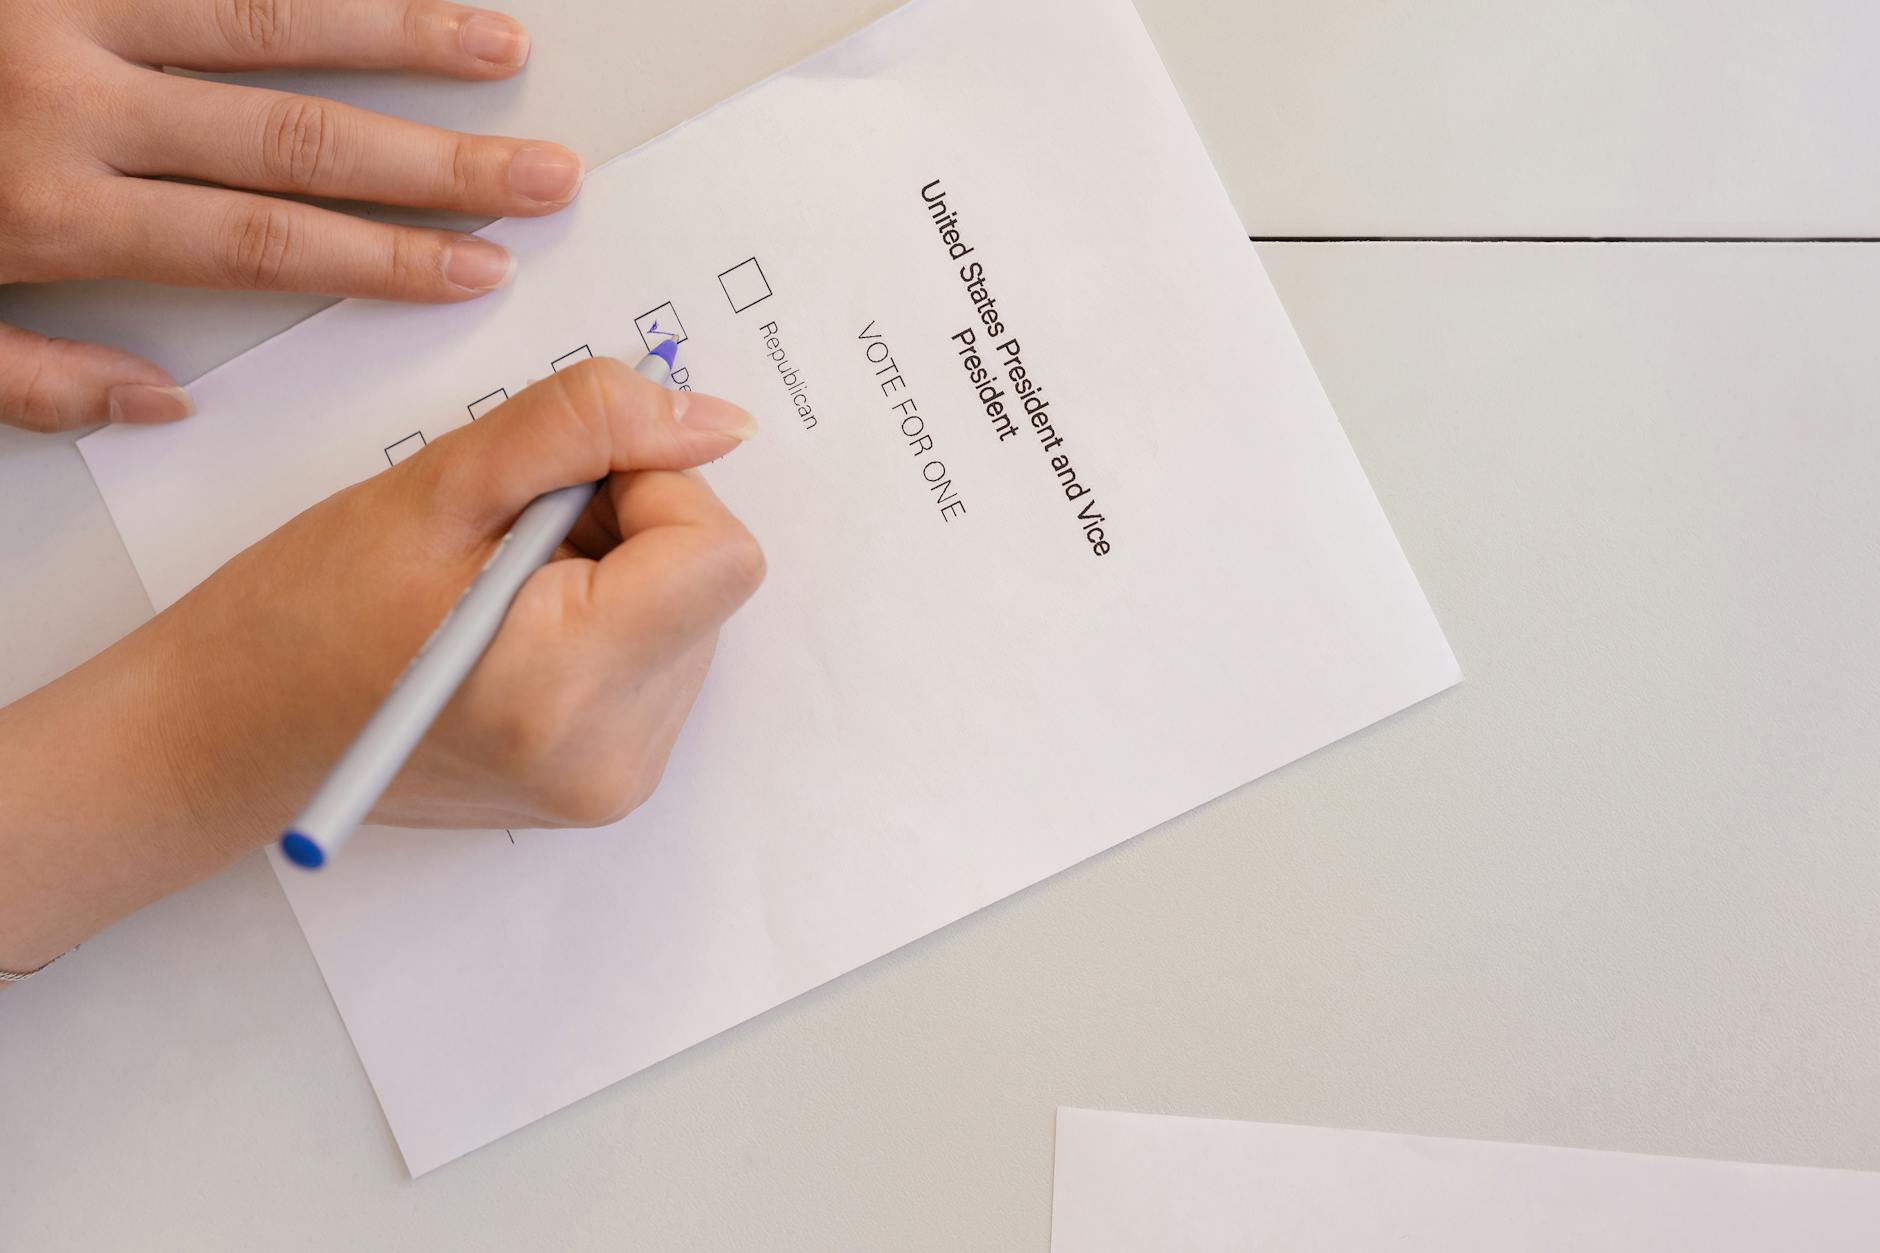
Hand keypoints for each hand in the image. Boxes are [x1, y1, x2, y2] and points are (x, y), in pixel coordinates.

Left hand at [0, 0, 581, 432]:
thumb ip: (30, 377)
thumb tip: (156, 404)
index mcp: (46, 211)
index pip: (261, 241)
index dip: (386, 256)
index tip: (475, 266)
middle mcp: (69, 102)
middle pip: (298, 137)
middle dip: (441, 160)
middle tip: (538, 173)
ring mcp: (61, 8)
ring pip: (267, 20)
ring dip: (400, 36)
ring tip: (496, 46)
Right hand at [0, 359, 763, 972]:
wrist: (233, 736)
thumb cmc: (303, 613)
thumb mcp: (440, 485)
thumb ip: (587, 427)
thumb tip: (719, 421)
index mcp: (566, 685)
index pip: (719, 553)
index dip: (652, 487)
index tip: (563, 484)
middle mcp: (612, 755)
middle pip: (709, 583)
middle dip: (627, 529)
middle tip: (510, 539)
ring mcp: (617, 781)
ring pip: (691, 616)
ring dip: (618, 573)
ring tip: (502, 587)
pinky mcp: (611, 784)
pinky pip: (663, 661)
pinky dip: (609, 621)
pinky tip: (518, 626)